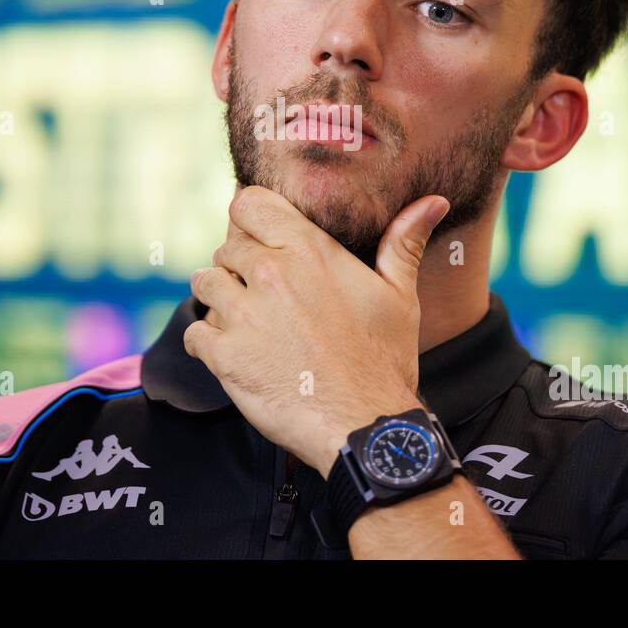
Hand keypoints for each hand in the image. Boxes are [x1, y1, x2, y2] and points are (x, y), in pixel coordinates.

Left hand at [186, 186, 449, 476]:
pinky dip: (207, 343)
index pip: (248, 204)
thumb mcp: (399, 295)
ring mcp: (243, 314)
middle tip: (263, 296)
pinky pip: (195, 332)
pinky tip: (235, 354)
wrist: (365, 425)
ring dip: (220, 302)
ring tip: (248, 324)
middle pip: (226, 248)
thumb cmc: (384, 360)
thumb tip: (433, 202)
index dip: (251, 221)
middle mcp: (269, 272)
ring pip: (205, 285)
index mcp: (307, 249)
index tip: (261, 241)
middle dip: (239, 267)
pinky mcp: (224, 355)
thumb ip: (403, 242)